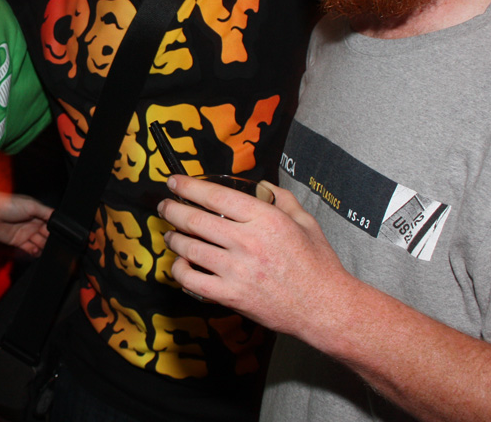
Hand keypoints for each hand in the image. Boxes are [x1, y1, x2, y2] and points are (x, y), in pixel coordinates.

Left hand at [0, 191, 52, 255]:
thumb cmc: (7, 204)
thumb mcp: (31, 205)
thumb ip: (46, 212)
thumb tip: (59, 218)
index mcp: (37, 212)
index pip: (50, 223)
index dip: (54, 230)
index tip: (58, 235)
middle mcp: (32, 223)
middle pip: (46, 235)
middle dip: (49, 239)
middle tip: (50, 243)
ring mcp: (25, 233)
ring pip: (39, 243)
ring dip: (43, 247)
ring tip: (43, 247)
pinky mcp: (18, 241)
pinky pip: (30, 249)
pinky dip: (34, 252)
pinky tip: (35, 251)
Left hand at [157, 175, 351, 334]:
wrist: (325, 308)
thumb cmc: (317, 265)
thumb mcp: (305, 222)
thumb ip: (281, 198)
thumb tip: (260, 184)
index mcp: (265, 219)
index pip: (216, 196)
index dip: (189, 186)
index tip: (174, 182)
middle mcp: (248, 242)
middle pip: (195, 219)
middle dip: (172, 210)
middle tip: (164, 206)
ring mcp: (237, 270)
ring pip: (189, 248)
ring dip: (173, 238)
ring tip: (169, 233)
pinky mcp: (231, 296)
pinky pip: (192, 280)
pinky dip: (179, 269)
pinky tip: (180, 263)